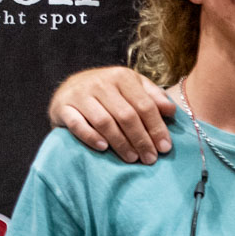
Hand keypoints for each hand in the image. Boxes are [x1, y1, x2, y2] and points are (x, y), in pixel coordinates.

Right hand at [49, 67, 175, 163]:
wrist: (69, 88)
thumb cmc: (109, 92)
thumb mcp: (133, 87)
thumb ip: (153, 97)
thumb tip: (171, 111)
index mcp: (122, 76)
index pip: (144, 105)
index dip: (157, 128)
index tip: (165, 148)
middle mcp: (100, 82)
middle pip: (126, 115)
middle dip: (142, 140)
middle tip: (150, 159)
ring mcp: (80, 94)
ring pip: (105, 122)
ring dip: (121, 143)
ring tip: (132, 158)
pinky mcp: (63, 107)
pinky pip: (78, 125)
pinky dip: (91, 137)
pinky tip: (104, 148)